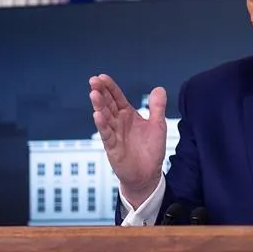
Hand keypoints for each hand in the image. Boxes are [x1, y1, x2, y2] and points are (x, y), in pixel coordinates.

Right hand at [89, 74, 166, 206]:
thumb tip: (159, 88)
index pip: (117, 97)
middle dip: (100, 92)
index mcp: (128, 115)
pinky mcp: (113, 147)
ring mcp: (114, 134)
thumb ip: (157, 107)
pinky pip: (106, 134)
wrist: (148, 174)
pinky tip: (97, 115)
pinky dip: (102, 125)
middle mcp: (119, 122)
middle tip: (93, 81)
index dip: (110, 88)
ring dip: (98, 106)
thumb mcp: (157, 125)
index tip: (102, 77)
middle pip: (107, 104)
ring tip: (93, 94)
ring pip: (104, 117)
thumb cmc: (151, 150)